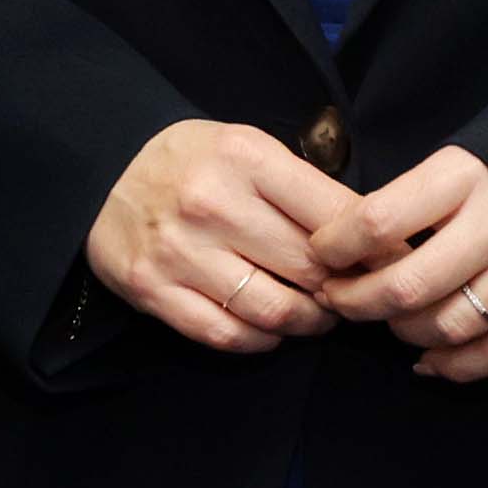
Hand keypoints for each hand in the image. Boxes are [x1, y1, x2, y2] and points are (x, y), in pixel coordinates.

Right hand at [88, 120, 357, 353]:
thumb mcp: (248, 147)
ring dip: (309, 322)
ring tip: (317, 314)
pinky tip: (271, 328)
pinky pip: (227, 334)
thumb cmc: (192, 162)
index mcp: (245, 158)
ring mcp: (179, 252)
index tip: (388, 263)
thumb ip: (304, 187)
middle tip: (354, 293)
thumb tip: (374, 241)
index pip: (338, 216)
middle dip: (344, 289)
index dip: (375, 249)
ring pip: (275, 311)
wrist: (100, 169)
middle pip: (311, 269)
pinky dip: (262, 340)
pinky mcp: (151, 289)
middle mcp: (212, 205)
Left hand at [314, 146, 487, 380]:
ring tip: (387, 322)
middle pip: (406, 286)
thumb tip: (358, 235)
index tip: (321, 253)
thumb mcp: (474, 149)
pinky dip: (456, 367)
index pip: (379, 222)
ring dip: (404, 334)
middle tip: (336, 299)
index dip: (335, 246)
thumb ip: (423, 192)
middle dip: (355, 303)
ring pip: (449, 326)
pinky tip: (428, 362)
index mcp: (468, 175)